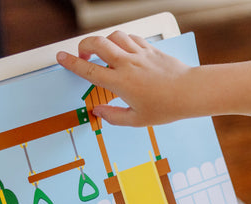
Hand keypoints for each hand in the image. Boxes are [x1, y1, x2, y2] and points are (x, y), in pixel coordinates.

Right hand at [56, 31, 192, 126]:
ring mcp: (138, 53)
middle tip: (83, 55)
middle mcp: (127, 64)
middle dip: (84, 46)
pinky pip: (130, 37)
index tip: (61, 58)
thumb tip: (99, 113)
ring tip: (103, 52)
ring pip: (114, 35)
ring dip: (104, 41)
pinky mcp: (149, 48)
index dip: (72, 63)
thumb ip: (114, 116)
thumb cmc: (165, 107)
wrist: (188, 92)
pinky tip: (122, 49)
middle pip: (97, 43)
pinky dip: (121, 40)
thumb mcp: (136, 120)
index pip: (89, 70)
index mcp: (120, 83)